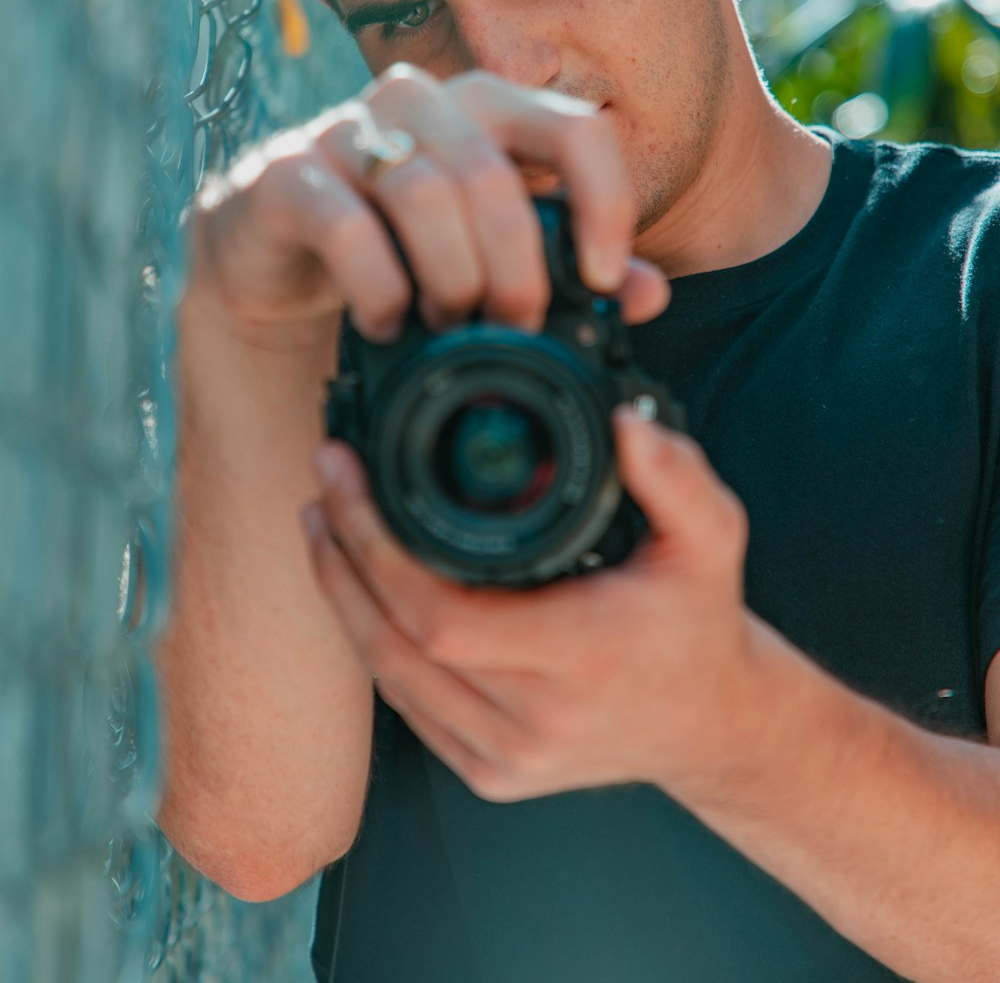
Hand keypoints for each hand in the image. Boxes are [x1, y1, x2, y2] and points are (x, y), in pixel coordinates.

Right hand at [182, 65, 667, 349]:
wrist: (278, 261)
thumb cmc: (404, 251)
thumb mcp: (494, 259)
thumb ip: (571, 271)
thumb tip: (647, 292)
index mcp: (487, 106)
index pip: (576, 128)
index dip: (604, 205)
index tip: (599, 281)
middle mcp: (418, 101)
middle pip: (494, 176)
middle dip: (516, 271)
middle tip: (516, 331)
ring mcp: (343, 130)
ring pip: (423, 195)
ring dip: (449, 280)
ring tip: (450, 327)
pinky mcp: (283, 176)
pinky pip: (346, 228)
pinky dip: (379, 290)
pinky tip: (387, 324)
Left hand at [301, 406, 761, 803]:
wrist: (713, 724)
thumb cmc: (699, 623)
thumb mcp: (711, 537)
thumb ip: (675, 474)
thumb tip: (624, 422)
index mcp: (581, 658)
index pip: (441, 615)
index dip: (377, 548)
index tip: (352, 479)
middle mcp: (537, 721)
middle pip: (395, 644)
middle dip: (343, 559)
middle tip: (325, 487)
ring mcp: (508, 757)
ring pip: (389, 677)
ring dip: (343, 598)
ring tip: (325, 526)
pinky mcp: (491, 773)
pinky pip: (408, 706)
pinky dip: (374, 643)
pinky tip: (357, 590)